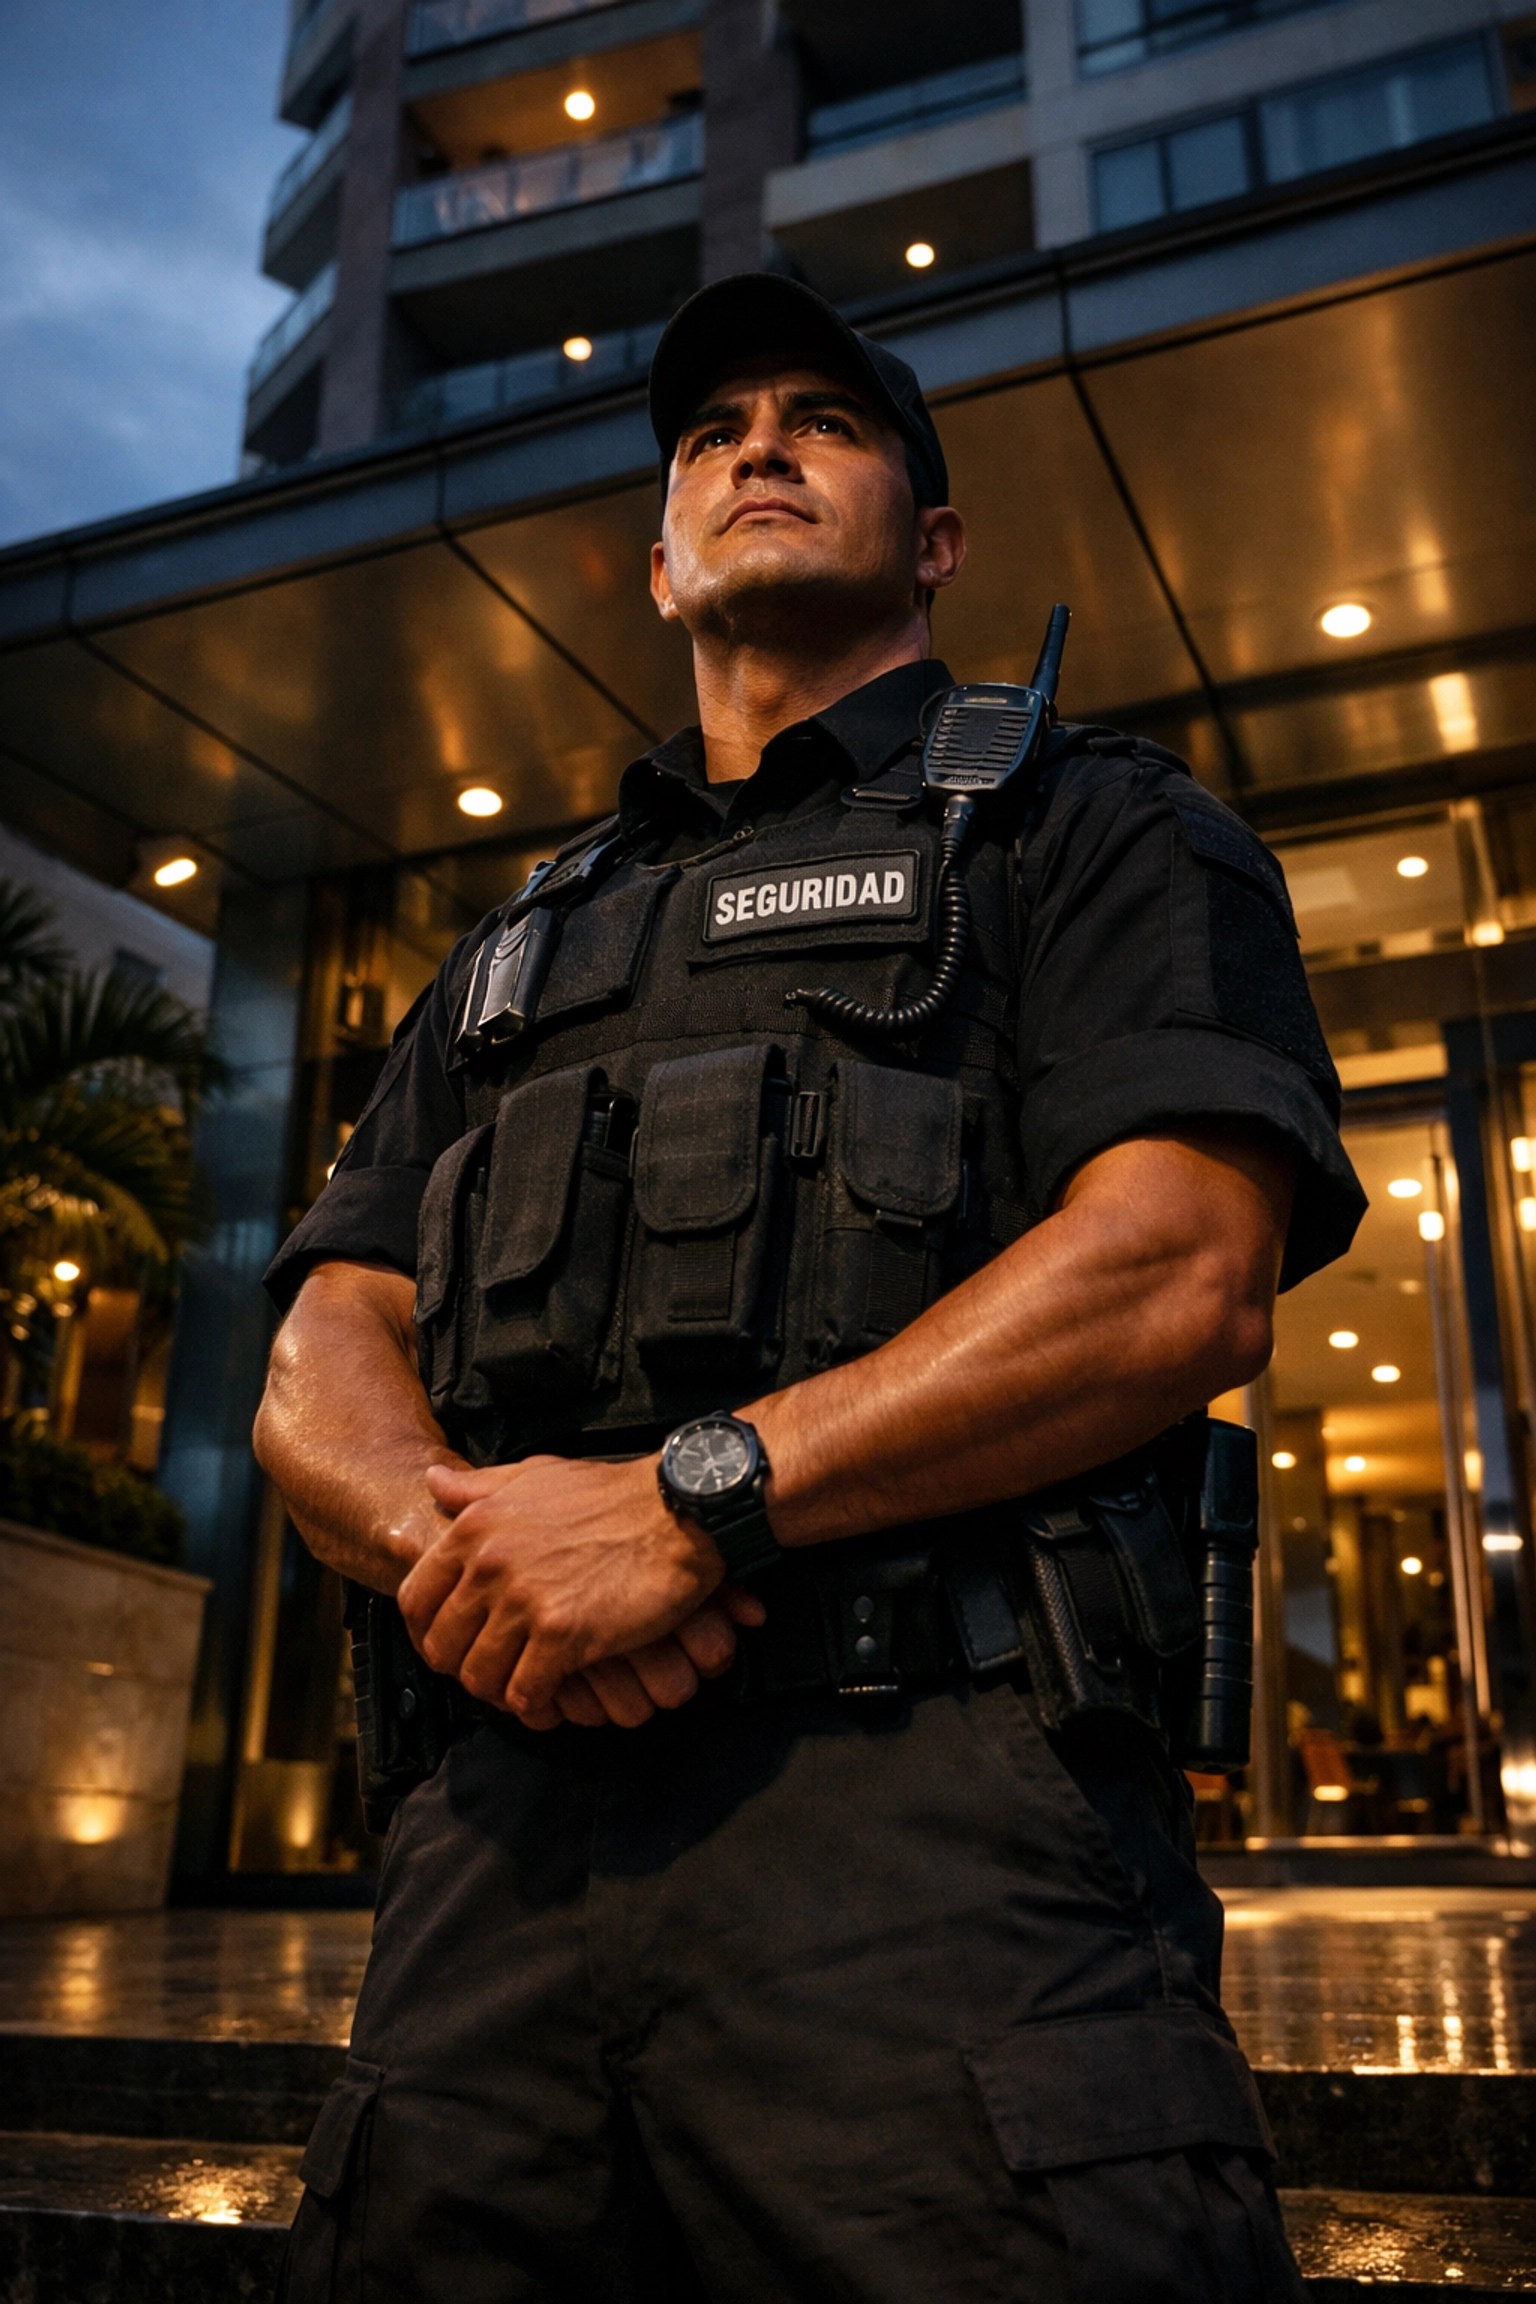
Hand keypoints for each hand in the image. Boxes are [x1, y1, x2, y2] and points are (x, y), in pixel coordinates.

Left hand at [398, 1455, 765, 1728]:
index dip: (427, 1632)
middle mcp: (489, 1564)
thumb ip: (479, 1487)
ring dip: (501, 1690)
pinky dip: (537, 1705)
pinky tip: (553, 1697)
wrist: (680, 1511)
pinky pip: (526, 1693)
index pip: (416, 1598)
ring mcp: (524, 1601)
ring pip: (481, 1676)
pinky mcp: (563, 1634)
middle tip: (493, 1671)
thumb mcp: (537, 1475)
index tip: (451, 1644)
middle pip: (443, 1646)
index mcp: (476, 1527)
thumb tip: (432, 1483)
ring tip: (524, 1687)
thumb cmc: (614, 1495)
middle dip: (464, 1667)